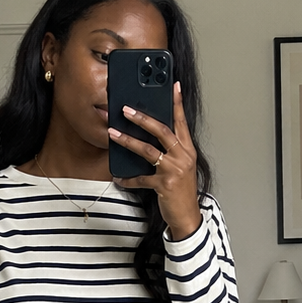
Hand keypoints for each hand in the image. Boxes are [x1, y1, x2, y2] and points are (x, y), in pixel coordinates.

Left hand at [108, 81, 201, 239]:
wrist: (187, 216)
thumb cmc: (182, 190)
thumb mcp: (180, 166)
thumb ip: (170, 150)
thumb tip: (150, 137)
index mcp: (187, 149)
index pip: (181, 121)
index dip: (177, 103)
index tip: (174, 85)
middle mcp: (183, 157)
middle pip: (162, 131)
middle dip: (143, 118)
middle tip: (126, 109)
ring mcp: (174, 170)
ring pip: (149, 150)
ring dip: (128, 141)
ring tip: (113, 133)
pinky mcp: (165, 185)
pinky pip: (142, 178)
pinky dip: (129, 178)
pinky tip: (118, 177)